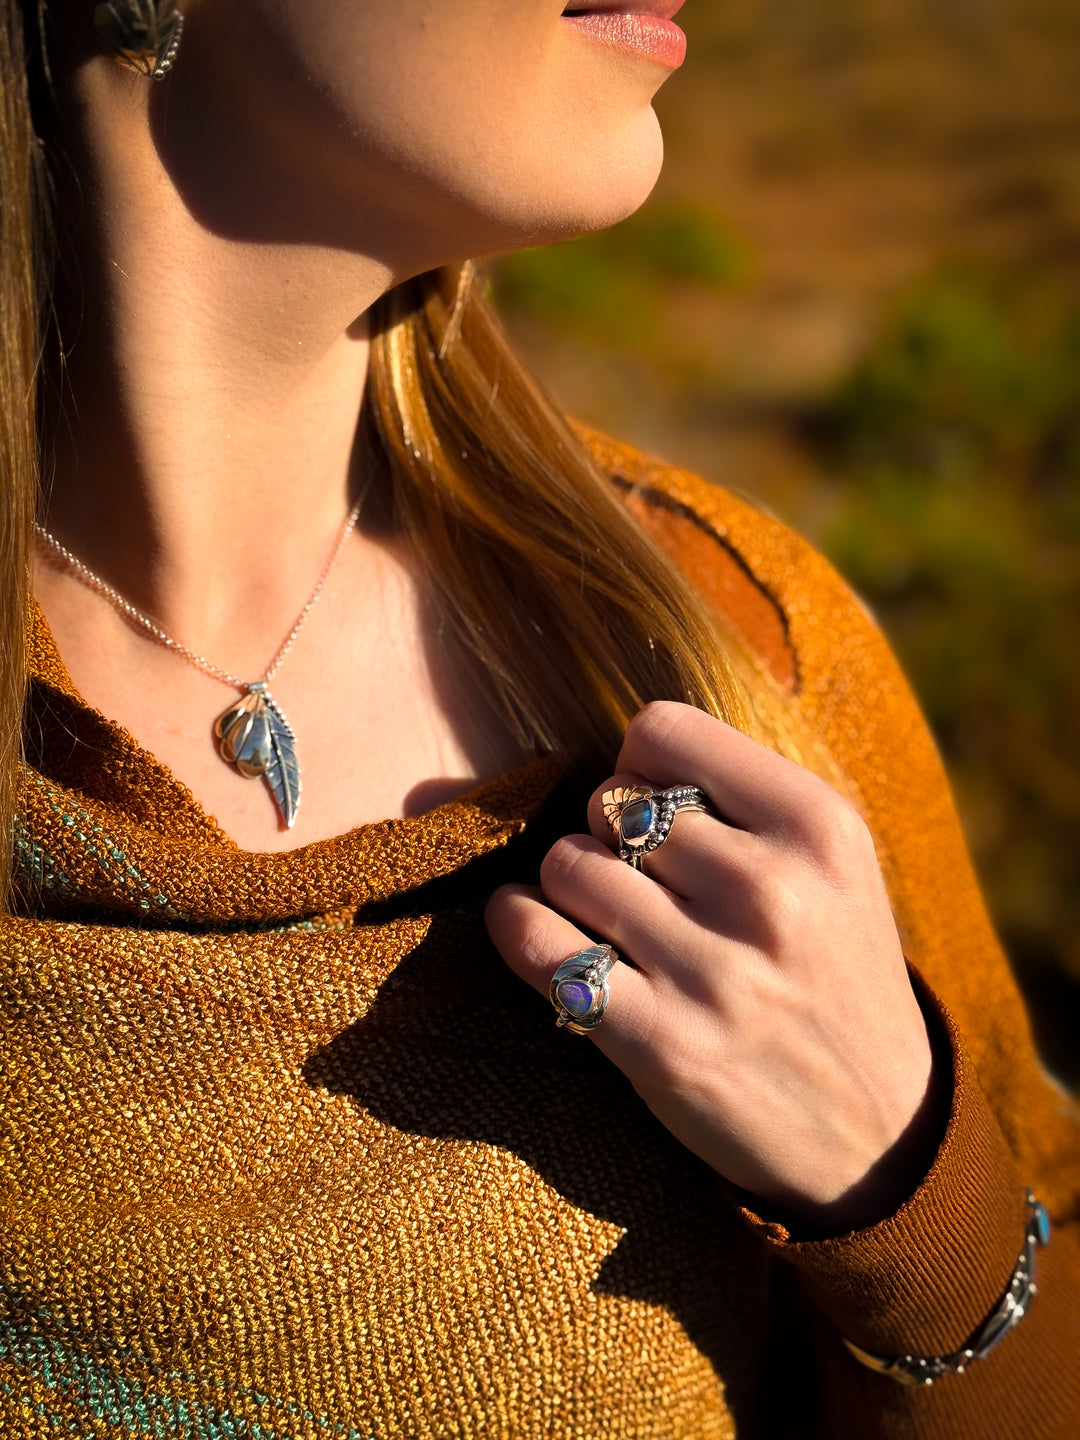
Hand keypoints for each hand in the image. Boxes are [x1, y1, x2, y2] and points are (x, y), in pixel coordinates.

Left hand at [486, 701, 939, 1233]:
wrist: (881, 1131)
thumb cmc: (832, 971)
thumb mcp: (830, 865)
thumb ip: (732, 798)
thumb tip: (609, 759)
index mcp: (817, 826)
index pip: (662, 732)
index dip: (638, 766)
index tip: (653, 809)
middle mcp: (770, 891)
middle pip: (609, 802)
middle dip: (606, 834)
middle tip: (638, 879)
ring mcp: (715, 972)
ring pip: (568, 866)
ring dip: (570, 887)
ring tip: (606, 917)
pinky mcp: (663, 1044)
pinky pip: (542, 945)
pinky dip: (519, 927)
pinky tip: (533, 928)